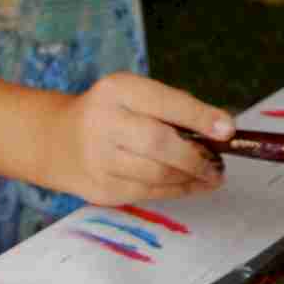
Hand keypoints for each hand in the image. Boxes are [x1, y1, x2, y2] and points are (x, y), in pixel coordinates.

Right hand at [39, 73, 233, 205]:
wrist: (55, 139)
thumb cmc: (110, 112)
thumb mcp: (134, 95)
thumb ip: (173, 108)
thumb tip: (221, 130)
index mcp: (117, 90)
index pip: (165, 102)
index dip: (199, 117)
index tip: (228, 130)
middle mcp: (103, 123)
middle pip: (159, 144)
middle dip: (195, 157)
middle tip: (218, 164)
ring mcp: (99, 160)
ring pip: (156, 175)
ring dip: (190, 178)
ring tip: (211, 175)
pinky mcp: (100, 189)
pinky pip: (148, 193)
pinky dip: (176, 191)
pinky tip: (192, 185)